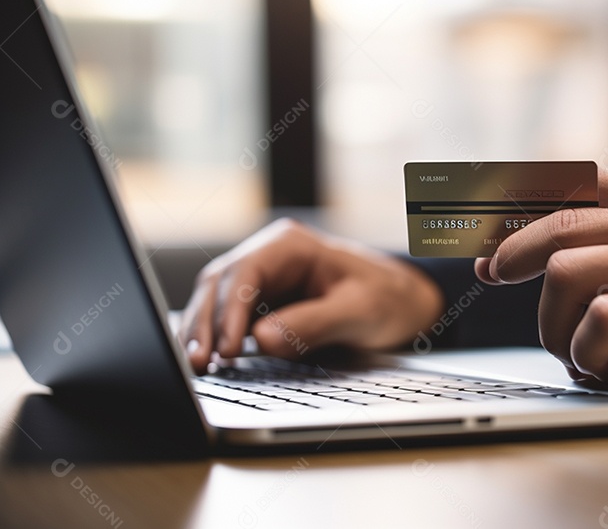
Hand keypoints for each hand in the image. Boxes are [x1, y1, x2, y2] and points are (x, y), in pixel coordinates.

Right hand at [181, 219, 443, 372]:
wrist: (405, 302)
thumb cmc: (389, 297)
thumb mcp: (361, 311)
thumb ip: (313, 323)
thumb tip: (261, 338)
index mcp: (291, 245)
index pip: (246, 273)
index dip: (229, 310)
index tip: (227, 347)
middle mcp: (269, 257)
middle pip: (220, 286)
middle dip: (205, 324)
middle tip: (199, 364)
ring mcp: (263, 281)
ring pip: (215, 302)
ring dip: (202, 333)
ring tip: (196, 367)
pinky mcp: (262, 305)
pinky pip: (228, 319)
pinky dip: (215, 339)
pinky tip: (207, 362)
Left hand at [474, 170, 607, 384]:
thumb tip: (570, 243)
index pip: (578, 181)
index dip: (521, 198)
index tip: (488, 224)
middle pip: (559, 225)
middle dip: (510, 253)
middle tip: (492, 276)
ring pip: (568, 272)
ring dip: (550, 323)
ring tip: (571, 352)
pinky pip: (600, 322)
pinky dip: (585, 353)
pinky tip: (604, 372)